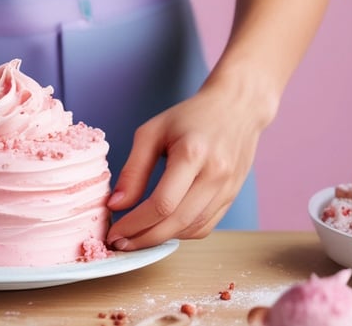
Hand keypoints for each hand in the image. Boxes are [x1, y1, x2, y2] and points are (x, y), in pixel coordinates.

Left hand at [106, 80, 272, 250]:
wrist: (237, 107)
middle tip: (120, 244)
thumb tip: (115, 205)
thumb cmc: (191, 116)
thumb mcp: (152, 133)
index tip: (114, 232)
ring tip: (136, 238)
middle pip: (177, 222)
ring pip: (192, 229)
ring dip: (162, 239)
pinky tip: (161, 227)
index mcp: (192, 154)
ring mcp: (228, 188)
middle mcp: (215, 174)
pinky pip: (205, 226)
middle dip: (144, 239)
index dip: (135, 224)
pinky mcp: (232, 196)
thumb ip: (133, 170)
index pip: (162, 204)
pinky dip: (181, 233)